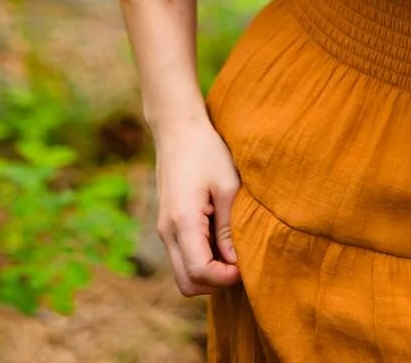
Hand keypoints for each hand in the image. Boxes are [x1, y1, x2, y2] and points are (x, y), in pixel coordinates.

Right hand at [153, 110, 242, 296]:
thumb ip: (230, 228)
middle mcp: (167, 232)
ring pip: (182, 273)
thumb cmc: (206, 151)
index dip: (225, 278)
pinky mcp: (166, 225)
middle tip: (241, 263)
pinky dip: (200, 259)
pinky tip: (220, 239)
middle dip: (216, 282)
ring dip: (208, 272)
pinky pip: (182, 256)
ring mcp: (163, 230)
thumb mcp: (227, 186)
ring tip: (232, 250)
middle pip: (188, 283)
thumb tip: (236, 264)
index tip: (247, 266)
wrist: (178, 128)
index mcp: (182, 223)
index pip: (200, 272)